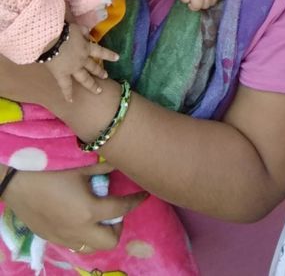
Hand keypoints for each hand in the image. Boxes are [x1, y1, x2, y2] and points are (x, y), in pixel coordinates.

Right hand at [2, 163, 144, 252]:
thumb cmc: (50, 168)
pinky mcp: (50, 238)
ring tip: (98, 215)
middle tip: (116, 211)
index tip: (143, 194)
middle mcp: (78, 230)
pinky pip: (74, 245)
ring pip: (91, 247)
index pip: (121, 210)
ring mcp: (63, 237)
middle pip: (110, 241)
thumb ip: (105, 166)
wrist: (16, 180)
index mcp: (89, 211)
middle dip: (118, 227)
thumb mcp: (81, 165)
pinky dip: (83, 235)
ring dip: (99, 234)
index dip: (136, 201)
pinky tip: (79, 217)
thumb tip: (123, 161)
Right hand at [46, 23, 118, 101]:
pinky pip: (65, 86)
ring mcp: (73, 69)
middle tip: (106, 76)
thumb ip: (83, 30)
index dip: (109, 55)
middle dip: (99, 71)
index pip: (101, 51)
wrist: (51, 39)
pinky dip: (67, 94)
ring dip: (91, 84)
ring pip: (84, 78)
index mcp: (86, 47)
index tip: (117, 58)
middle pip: (93, 66)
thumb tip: (87, 31)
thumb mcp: (76, 27)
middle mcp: (82, 60)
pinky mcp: (62, 75)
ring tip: (98, 90)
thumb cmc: (63, 31)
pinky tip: (71, 101)